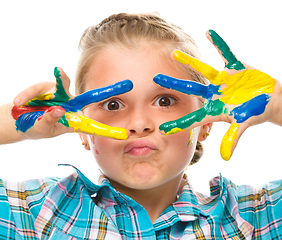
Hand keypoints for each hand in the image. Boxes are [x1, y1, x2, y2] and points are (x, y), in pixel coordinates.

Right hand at [12, 67, 132, 139]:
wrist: (18, 119)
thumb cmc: (34, 127)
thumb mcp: (41, 128)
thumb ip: (49, 121)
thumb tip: (59, 110)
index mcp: (72, 121)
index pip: (92, 126)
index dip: (107, 130)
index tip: (123, 135)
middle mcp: (70, 106)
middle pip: (88, 98)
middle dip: (106, 91)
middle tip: (126, 85)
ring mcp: (60, 95)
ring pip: (61, 86)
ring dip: (48, 89)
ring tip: (26, 102)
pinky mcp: (47, 87)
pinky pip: (41, 86)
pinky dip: (28, 94)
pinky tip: (19, 102)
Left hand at [154, 30, 277, 160]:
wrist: (269, 99)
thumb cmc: (255, 113)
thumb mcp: (244, 124)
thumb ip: (233, 138)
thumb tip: (225, 157)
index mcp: (214, 109)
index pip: (192, 118)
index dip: (178, 124)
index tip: (161, 129)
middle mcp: (214, 94)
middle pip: (190, 89)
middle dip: (173, 84)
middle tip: (155, 78)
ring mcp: (222, 81)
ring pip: (203, 70)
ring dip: (190, 61)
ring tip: (174, 52)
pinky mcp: (234, 68)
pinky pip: (226, 54)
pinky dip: (220, 44)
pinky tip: (209, 33)